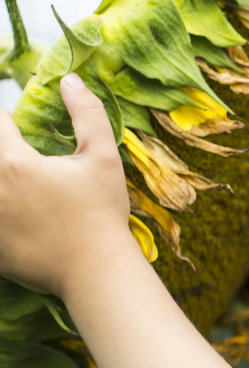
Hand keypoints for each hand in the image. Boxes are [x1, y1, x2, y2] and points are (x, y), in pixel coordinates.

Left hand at [0, 73, 133, 299]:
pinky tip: (16, 216)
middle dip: (4, 152)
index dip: (5, 123)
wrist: (97, 272)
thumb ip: (87, 114)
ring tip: (18, 189)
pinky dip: (3, 215)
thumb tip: (71, 79)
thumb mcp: (103, 160)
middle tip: (24, 168)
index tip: (15, 130)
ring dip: (2, 183)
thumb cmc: (102, 215)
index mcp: (15, 163)